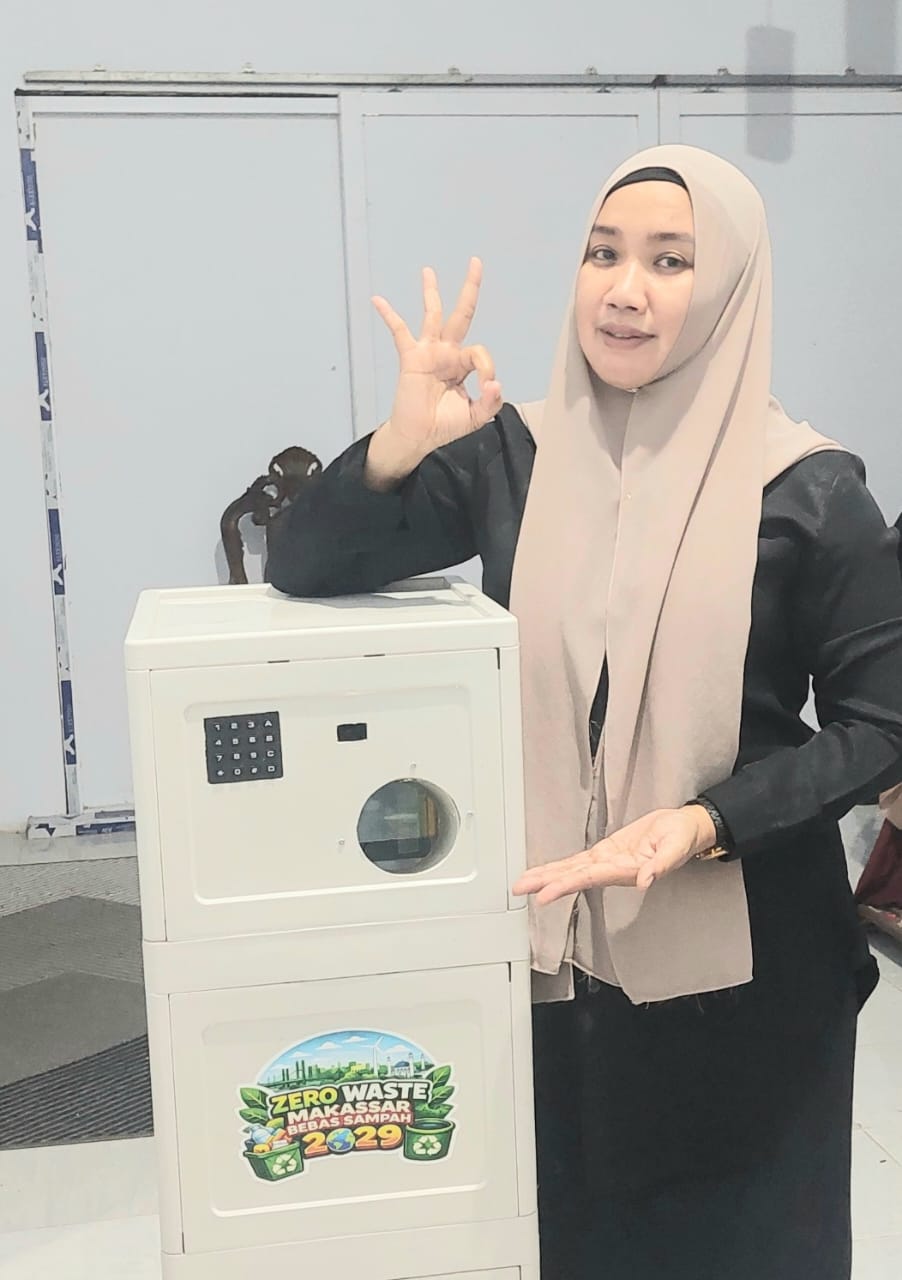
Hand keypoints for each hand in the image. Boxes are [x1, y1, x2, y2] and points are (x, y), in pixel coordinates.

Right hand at [366, 259, 502, 484]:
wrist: (419, 436)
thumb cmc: (445, 425)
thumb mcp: (475, 416)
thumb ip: (490, 402)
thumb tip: (496, 383)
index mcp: (464, 364)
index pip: (481, 352)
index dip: (489, 367)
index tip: (487, 387)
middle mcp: (448, 352)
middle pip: (461, 314)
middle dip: (470, 288)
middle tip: (476, 262)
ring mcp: (429, 352)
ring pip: (433, 315)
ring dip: (431, 292)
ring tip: (428, 271)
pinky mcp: (411, 358)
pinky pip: (399, 332)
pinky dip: (388, 315)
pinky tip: (377, 300)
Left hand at [511, 806, 716, 903]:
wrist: (683, 829)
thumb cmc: (681, 838)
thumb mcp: (676, 847)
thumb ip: (661, 865)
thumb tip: (645, 881)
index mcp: (625, 870)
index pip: (589, 878)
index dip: (565, 886)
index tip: (544, 894)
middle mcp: (611, 870)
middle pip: (573, 878)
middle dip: (546, 883)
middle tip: (520, 889)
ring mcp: (606, 863)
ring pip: (571, 871)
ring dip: (547, 877)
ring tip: (523, 883)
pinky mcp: (605, 853)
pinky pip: (577, 862)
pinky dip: (559, 867)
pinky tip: (543, 873)